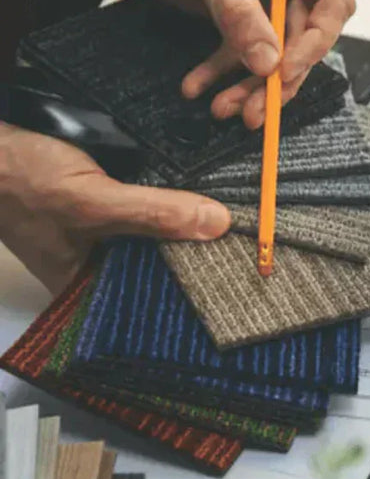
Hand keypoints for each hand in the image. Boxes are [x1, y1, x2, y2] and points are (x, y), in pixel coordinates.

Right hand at [0, 124, 230, 293]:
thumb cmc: (20, 179)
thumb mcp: (93, 200)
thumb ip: (152, 213)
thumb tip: (215, 223)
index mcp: (86, 289)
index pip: (153, 299)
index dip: (193, 288)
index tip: (235, 274)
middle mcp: (95, 272)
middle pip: (160, 270)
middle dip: (194, 257)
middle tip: (239, 246)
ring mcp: (100, 243)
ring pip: (156, 244)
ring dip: (182, 231)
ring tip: (224, 226)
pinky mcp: (106, 216)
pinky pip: (146, 219)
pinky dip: (166, 211)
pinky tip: (194, 204)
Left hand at [124, 0, 355, 129]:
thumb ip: (238, 11)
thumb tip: (266, 61)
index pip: (332, 2)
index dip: (316, 41)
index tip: (286, 70)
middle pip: (303, 36)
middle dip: (276, 77)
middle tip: (256, 109)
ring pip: (274, 51)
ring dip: (248, 84)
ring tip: (223, 107)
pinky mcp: (242, 13)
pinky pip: (241, 48)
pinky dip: (219, 70)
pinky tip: (198, 85)